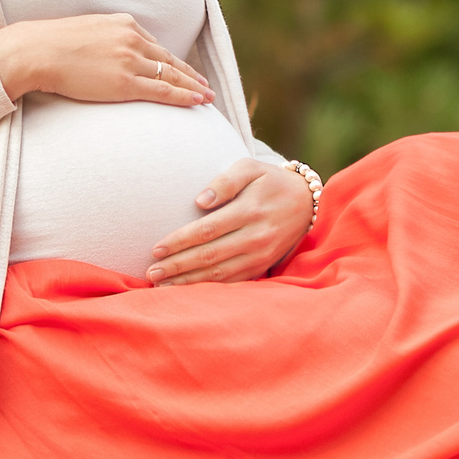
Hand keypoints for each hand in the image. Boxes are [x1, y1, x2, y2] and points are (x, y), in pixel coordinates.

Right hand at [0, 13, 213, 105]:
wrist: (37, 51)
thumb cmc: (51, 45)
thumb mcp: (85, 31)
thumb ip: (103, 40)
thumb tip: (106, 54)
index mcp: (123, 24)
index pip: (154, 46)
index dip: (171, 61)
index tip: (182, 70)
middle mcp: (132, 39)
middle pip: (169, 60)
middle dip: (189, 74)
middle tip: (205, 85)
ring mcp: (130, 60)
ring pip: (171, 75)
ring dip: (192, 87)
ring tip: (206, 96)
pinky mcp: (125, 82)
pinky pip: (162, 91)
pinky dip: (183, 96)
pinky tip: (197, 101)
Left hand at [146, 160, 310, 285]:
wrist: (307, 203)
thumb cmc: (270, 181)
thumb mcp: (250, 168)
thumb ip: (224, 181)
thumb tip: (200, 201)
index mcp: (250, 210)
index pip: (207, 230)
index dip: (180, 241)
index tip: (156, 248)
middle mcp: (256, 236)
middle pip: (209, 255)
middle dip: (178, 266)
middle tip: (152, 272)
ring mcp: (260, 255)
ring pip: (219, 274)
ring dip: (188, 281)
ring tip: (162, 284)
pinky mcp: (262, 266)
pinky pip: (232, 282)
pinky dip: (209, 288)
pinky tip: (188, 290)